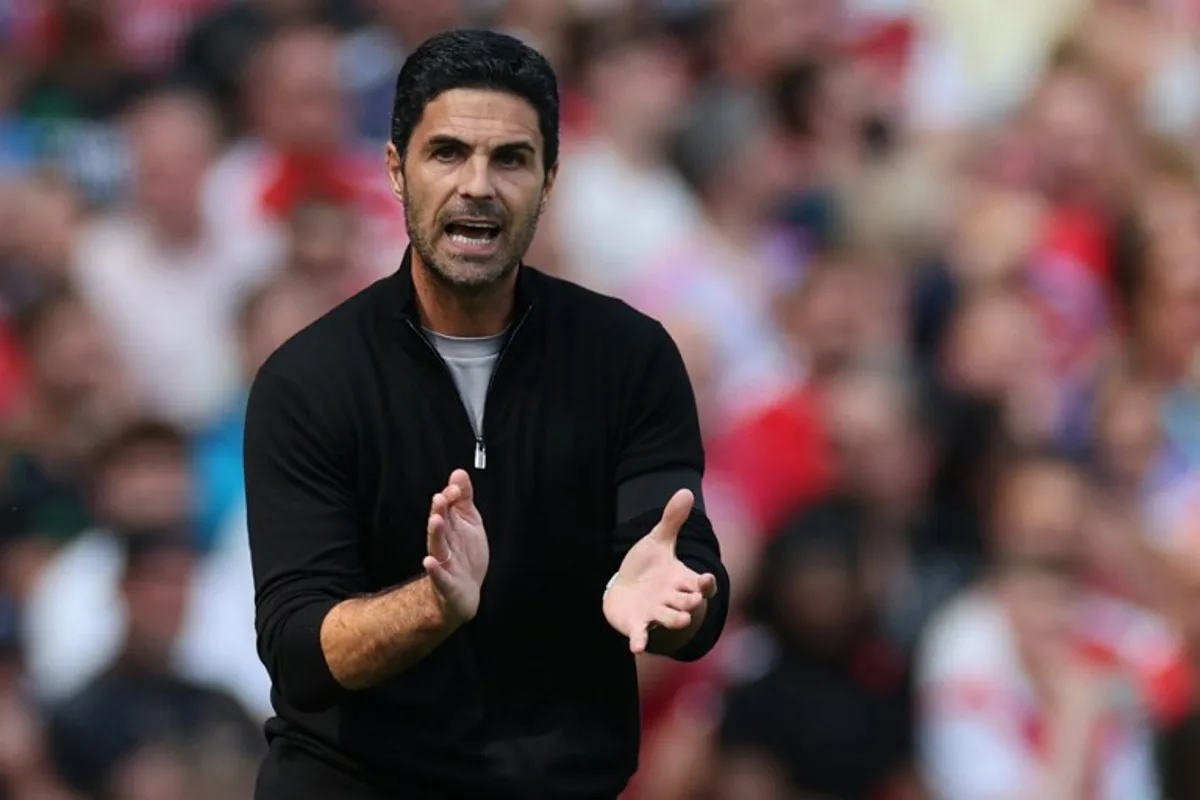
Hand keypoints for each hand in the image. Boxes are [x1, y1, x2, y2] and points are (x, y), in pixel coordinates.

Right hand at [423, 469, 488, 624]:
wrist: (464, 592)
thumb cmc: (465, 556)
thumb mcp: (468, 522)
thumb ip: (463, 498)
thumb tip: (459, 473)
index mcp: (450, 528)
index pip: (448, 509)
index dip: (451, 498)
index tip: (455, 489)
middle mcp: (444, 543)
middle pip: (440, 524)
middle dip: (440, 510)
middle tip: (440, 497)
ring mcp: (444, 563)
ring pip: (438, 546)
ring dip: (436, 533)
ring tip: (436, 520)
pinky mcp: (448, 583)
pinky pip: (440, 576)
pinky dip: (434, 569)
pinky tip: (429, 562)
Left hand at [604, 489, 717, 653]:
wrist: (625, 591)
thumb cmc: (647, 567)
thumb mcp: (659, 541)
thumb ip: (672, 519)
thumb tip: (686, 491)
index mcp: (682, 580)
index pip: (700, 586)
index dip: (705, 584)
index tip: (707, 580)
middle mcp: (672, 600)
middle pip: (687, 604)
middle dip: (691, 603)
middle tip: (693, 600)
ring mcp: (656, 614)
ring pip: (669, 619)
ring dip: (674, 620)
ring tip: (680, 620)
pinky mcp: (638, 625)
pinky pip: (641, 634)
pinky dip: (640, 640)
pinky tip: (637, 646)